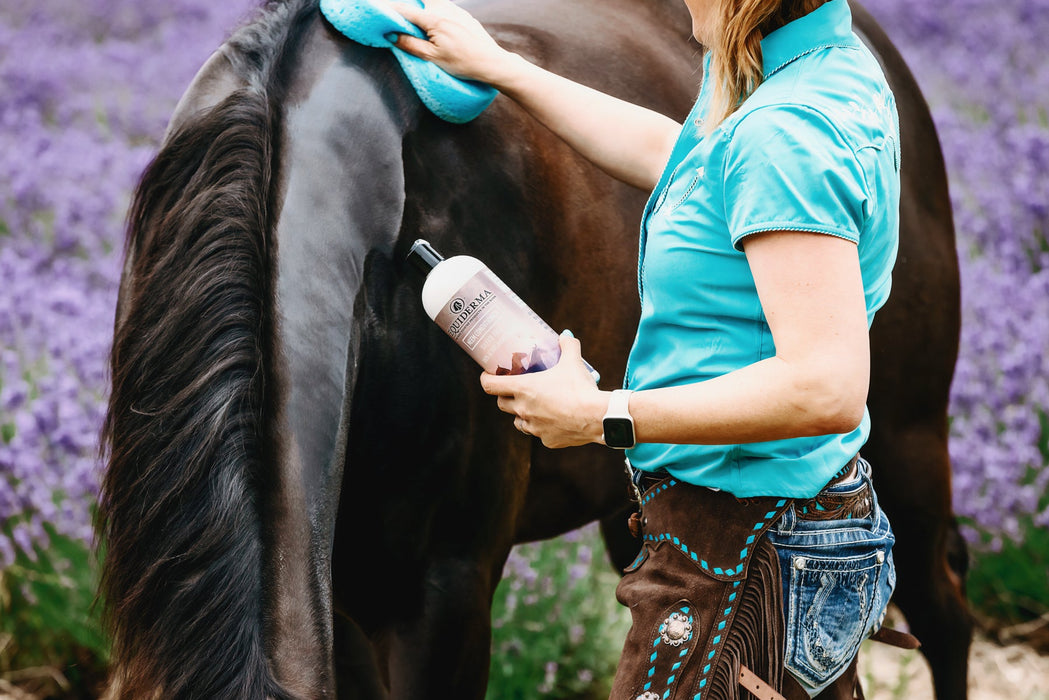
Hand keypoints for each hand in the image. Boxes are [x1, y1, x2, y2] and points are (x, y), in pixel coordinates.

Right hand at [391, 0, 518, 83]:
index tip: (380, 13)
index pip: (405, 10)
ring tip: (423, 36)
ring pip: (431, 7)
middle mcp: (445, 9)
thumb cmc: (463, 62)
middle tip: (403, 30)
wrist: (491, 62)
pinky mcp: (463, 14)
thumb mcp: (432, 57)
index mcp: (434, 19)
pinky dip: (435, 17)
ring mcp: (456, 10)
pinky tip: (439, 34)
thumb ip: (410, 45)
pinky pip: (443, 11)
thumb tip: (393, 36)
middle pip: (418, 7)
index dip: (391, 12)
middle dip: (408, 16)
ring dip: (423, 17)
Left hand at [480, 332, 609, 448]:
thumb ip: (568, 346)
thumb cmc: (580, 388)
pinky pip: (538, 433)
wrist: (597, 417)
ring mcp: (534, 427)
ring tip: (533, 406)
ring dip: (521, 414)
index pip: (490, 385)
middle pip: (501, 404)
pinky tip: (554, 421)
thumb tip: (565, 336)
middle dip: (504, 396)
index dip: (486, 379)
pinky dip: (542, 427)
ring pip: (517, 421)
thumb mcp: (573, 362)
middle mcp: (523, 409)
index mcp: (523, 388)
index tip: (487, 375)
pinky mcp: (547, 440)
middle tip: (513, 389)